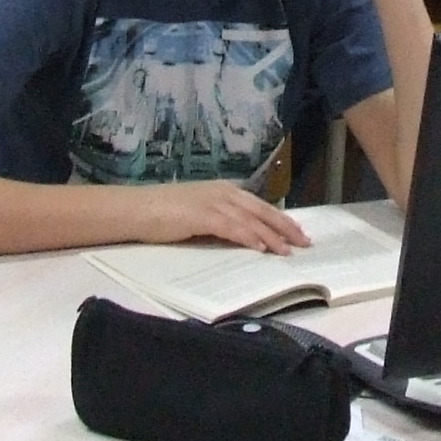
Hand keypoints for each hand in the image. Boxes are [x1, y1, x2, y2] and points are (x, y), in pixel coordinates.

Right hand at [138, 180, 310, 252]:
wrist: (136, 209)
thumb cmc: (162, 213)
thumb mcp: (198, 213)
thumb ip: (219, 221)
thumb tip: (241, 237)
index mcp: (223, 190)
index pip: (259, 205)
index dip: (280, 219)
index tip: (296, 231)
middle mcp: (222, 192)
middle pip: (262, 211)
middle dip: (285, 227)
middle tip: (304, 242)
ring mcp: (213, 202)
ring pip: (251, 220)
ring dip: (271, 237)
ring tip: (287, 251)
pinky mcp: (202, 215)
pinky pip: (232, 228)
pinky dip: (248, 237)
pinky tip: (260, 249)